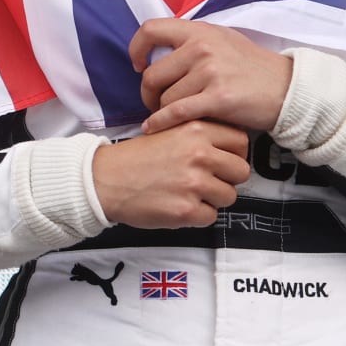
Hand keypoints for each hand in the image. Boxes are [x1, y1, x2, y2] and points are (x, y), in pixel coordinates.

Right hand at [91, 120, 249, 227]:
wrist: (104, 180)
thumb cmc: (136, 156)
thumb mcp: (169, 128)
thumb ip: (199, 133)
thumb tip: (230, 146)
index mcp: (196, 129)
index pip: (241, 142)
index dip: (234, 153)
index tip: (223, 160)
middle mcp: (199, 154)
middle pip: (241, 171)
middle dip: (228, 178)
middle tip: (208, 180)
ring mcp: (194, 183)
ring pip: (229, 196)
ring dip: (213, 198)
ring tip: (190, 193)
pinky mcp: (186, 210)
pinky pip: (211, 216)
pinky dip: (198, 215)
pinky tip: (179, 205)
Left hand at [128, 18, 292, 134]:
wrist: (286, 88)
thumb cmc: (253, 67)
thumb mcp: (223, 40)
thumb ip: (194, 41)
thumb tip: (161, 47)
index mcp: (200, 30)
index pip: (152, 29)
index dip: (136, 48)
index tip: (138, 64)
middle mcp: (202, 47)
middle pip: (152, 74)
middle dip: (147, 93)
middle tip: (153, 102)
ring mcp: (210, 72)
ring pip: (164, 98)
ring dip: (162, 111)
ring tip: (170, 116)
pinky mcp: (218, 98)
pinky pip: (176, 113)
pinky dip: (160, 123)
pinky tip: (154, 128)